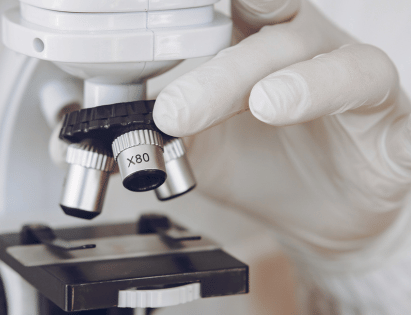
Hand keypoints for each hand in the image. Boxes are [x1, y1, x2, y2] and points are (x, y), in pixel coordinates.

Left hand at [154, 0, 410, 272]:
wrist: (323, 216)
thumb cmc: (263, 168)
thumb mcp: (201, 153)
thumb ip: (158, 138)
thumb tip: (94, 144)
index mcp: (245, 47)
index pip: (217, 12)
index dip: (186, 12)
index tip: (147, 18)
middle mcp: (293, 44)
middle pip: (253, 31)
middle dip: (211, 72)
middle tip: (172, 112)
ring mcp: (337, 65)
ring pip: (304, 50)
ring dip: (264, 77)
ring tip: (250, 104)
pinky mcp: (379, 102)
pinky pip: (361, 79)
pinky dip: (321, 89)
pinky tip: (284, 105)